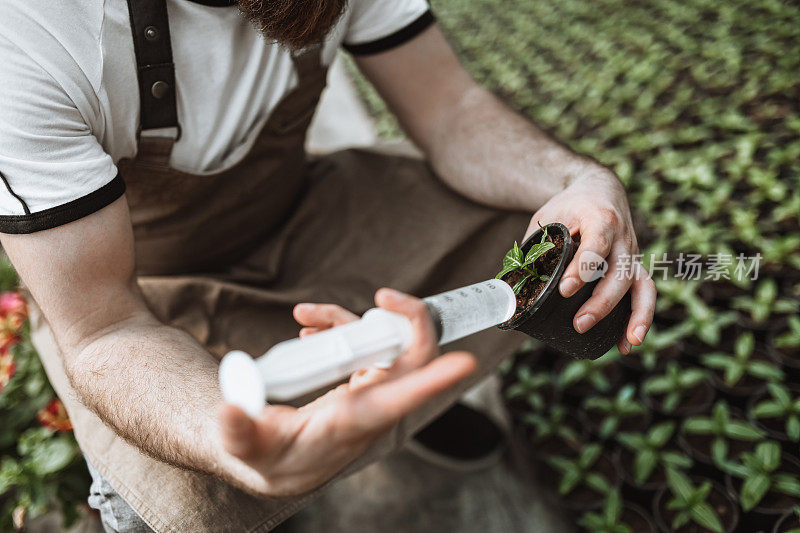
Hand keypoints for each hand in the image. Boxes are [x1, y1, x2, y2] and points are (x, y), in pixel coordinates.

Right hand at [218, 289, 475, 497]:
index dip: (432, 380)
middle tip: (385, 295)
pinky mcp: (359, 381)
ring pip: (383, 344)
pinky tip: (310, 326)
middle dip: (406, 321)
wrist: (277, 462)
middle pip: (410, 358)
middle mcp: (370, 406)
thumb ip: (238, 431)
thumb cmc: (268, 457)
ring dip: (352, 321)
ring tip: (307, 314)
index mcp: (351, 424)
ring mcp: (369, 391)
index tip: (464, 362)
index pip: (399, 400)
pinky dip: (341, 328)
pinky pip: (364, 345)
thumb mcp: (247, 447)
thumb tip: (231, 409)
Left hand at [525, 169, 655, 353]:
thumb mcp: (547, 218)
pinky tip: (627, 343)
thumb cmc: (568, 207)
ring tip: (628, 342)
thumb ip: (535, 249)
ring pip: (642, 285)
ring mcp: (632, 254)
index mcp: (599, 219)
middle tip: (579, 323)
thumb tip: (510, 287)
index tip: (565, 290)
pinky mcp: (635, 267)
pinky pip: (645, 293)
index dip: (582, 269)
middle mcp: (622, 237)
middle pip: (620, 273)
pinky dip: (640, 319)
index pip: (596, 245)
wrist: (600, 190)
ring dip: (636, 315)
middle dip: (601, 302)